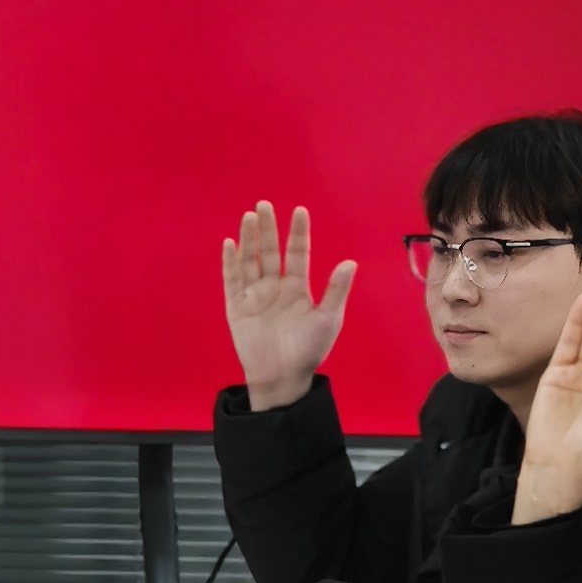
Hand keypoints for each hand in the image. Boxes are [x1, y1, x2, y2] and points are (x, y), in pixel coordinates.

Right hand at [220, 202, 352, 410]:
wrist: (282, 377)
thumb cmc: (308, 350)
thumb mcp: (328, 319)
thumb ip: (336, 290)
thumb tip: (350, 262)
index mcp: (297, 287)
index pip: (297, 254)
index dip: (298, 233)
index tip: (300, 211)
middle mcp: (274, 286)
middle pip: (269, 251)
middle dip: (267, 229)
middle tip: (264, 205)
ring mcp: (254, 295)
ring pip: (250, 260)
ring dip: (248, 239)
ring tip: (249, 217)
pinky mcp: (237, 307)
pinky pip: (232, 281)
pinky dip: (230, 262)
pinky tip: (231, 244)